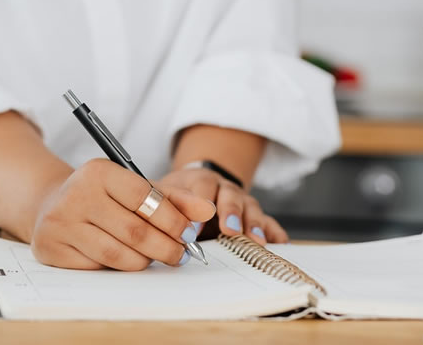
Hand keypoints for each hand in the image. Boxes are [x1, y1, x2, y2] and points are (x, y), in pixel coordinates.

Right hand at [29, 159, 215, 270]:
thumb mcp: (134, 188)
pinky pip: (96, 268)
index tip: (190, 234)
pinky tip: (125, 261)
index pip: (145, 198)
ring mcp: (60, 223)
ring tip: (155, 257)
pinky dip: (117, 268)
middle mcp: (75, 194)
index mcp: (98, 171)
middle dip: (165, 247)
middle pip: (134, 230)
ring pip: (117, 254)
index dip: (173, 219)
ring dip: (144, 261)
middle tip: (181, 255)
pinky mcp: (51, 249)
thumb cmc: (102, 198)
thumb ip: (173, 198)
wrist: (51, 205)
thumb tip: (207, 212)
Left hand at [157, 166, 287, 244]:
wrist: (198, 186)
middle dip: (231, 211)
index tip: (193, 228)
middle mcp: (224, 188)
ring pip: (251, 207)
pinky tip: (280, 242)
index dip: (199, 205)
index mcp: (201, 181)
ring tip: (256, 240)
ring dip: (254, 223)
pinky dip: (275, 231)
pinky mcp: (255, 216)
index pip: (202, 188)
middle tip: (229, 229)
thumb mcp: (164, 193)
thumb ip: (158, 204)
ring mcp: (242, 201)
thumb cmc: (177, 197)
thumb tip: (142, 219)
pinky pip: (268, 222)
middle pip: (231, 195)